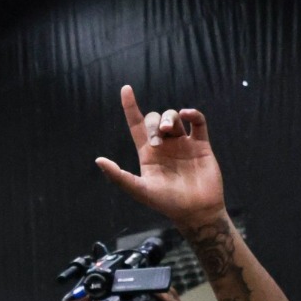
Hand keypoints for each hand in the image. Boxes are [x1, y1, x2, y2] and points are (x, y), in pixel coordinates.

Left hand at [94, 84, 224, 226]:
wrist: (196, 212)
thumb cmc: (166, 203)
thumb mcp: (139, 190)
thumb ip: (118, 176)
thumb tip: (98, 160)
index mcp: (148, 154)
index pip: (136, 125)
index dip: (130, 106)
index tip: (126, 89)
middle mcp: (165, 146)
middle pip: (155, 119)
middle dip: (154, 123)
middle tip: (158, 141)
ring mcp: (183, 144)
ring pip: (174, 117)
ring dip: (170, 118)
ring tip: (171, 131)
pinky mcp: (201, 145)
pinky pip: (198, 122)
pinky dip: (193, 114)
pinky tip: (187, 114)